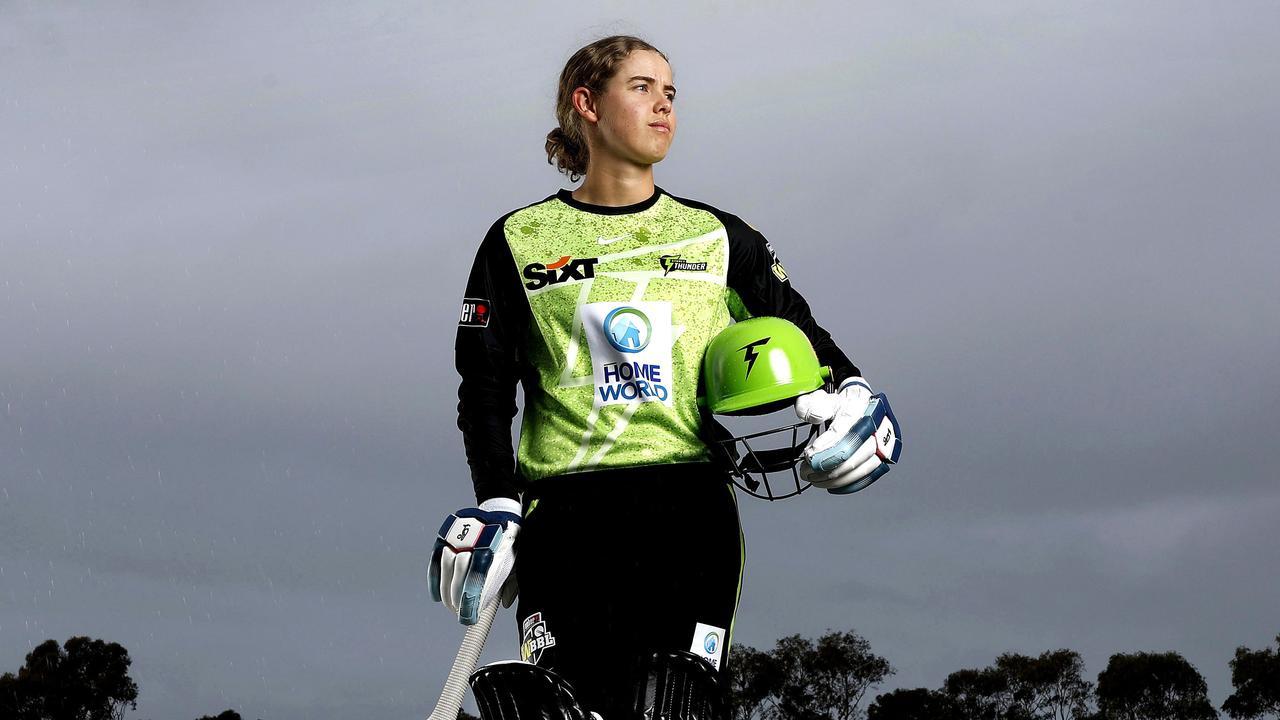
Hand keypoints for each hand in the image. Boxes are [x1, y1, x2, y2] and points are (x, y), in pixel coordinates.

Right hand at [428, 497, 520, 624]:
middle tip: (460, 612)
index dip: (470, 603)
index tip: (468, 619)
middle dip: (458, 599)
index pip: (479, 579)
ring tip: (452, 606)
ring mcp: (460, 536)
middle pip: (461, 574)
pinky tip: (438, 596)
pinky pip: (435, 561)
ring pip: (447, 568)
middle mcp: (476, 540)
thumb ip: (512, 582)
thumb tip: (504, 603)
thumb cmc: (509, 542)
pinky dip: (435, 581)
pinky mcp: (447, 535)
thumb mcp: (517, 560)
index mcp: (498, 548)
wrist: (500, 510)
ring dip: (447, 592)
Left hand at [794, 377, 900, 493]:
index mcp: (862, 408)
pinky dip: (848, 485)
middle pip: (853, 454)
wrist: (863, 405)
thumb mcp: (825, 397)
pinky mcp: (885, 459)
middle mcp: (878, 427)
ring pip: (860, 469)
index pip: (843, 432)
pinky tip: (831, 486)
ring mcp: (885, 444)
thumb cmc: (843, 405)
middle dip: (826, 467)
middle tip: (806, 471)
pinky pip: (867, 477)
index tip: (808, 455)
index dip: (825, 447)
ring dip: (834, 479)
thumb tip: (813, 415)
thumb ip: (813, 404)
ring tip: (814, 479)